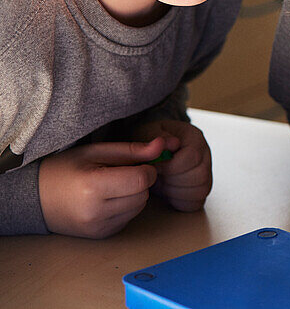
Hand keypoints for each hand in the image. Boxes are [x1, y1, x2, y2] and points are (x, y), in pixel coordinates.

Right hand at [38, 137, 168, 237]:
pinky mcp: (101, 236)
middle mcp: (95, 212)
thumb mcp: (96, 152)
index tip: (135, 163)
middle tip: (121, 173)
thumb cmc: (65, 169)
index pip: (142, 179)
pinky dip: (126, 207)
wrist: (35, 199)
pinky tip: (108, 199)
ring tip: (112, 186)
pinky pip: (129, 218)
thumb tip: (163, 145)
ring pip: (139, 207)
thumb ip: (132, 150)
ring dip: (135, 194)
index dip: (146, 168)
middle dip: (141, 181)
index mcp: (93, 187)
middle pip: (143, 194)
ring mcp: (98, 227)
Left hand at [135, 120, 212, 211]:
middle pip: (200, 175)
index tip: (153, 168)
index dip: (170, 166)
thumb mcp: (147, 132)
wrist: (151, 149)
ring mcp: (205, 172)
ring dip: (176, 192)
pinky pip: (197, 202)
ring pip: (201, 190)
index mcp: (194, 137)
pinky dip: (180, 201)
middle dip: (173, 180)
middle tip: (156, 176)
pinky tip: (167, 192)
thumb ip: (153, 138)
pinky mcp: (200, 188)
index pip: (193, 156)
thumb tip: (162, 144)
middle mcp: (204, 154)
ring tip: (161, 183)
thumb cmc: (149, 140)